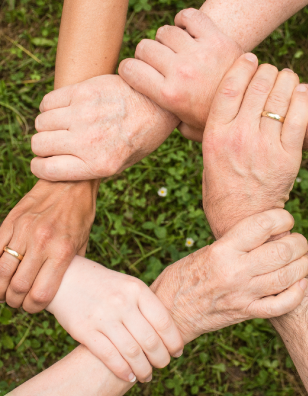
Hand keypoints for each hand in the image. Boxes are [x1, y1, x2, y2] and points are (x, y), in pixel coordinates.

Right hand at [0, 179, 97, 312]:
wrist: (70, 183)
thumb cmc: (80, 214)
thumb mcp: (82, 242)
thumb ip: (69, 265)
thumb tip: (58, 287)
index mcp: (63, 252)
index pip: (41, 294)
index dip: (33, 307)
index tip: (33, 306)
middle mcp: (42, 243)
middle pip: (18, 287)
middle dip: (15, 301)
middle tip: (17, 300)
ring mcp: (24, 231)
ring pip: (1, 272)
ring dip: (0, 287)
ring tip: (5, 290)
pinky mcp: (11, 221)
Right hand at [31, 75, 178, 180]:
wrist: (158, 105)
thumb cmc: (140, 137)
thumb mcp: (122, 164)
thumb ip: (90, 168)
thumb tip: (59, 168)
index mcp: (99, 165)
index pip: (46, 170)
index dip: (40, 167)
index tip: (43, 163)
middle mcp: (88, 141)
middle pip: (39, 144)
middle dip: (43, 147)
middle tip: (56, 143)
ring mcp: (84, 114)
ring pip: (41, 123)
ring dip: (47, 126)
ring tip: (63, 126)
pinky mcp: (83, 91)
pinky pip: (48, 101)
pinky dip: (50, 107)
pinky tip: (64, 110)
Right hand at [47, 256, 183, 382]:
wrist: (67, 277)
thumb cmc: (104, 284)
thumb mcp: (127, 285)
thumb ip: (145, 304)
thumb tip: (168, 333)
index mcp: (136, 288)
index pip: (163, 321)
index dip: (174, 341)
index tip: (177, 351)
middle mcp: (122, 302)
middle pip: (150, 340)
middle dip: (161, 358)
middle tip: (163, 365)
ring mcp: (103, 316)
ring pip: (132, 352)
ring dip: (144, 369)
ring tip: (147, 375)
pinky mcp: (85, 330)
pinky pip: (110, 357)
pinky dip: (123, 371)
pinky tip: (129, 376)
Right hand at [118, 8, 242, 141]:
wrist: (250, 106)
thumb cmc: (213, 119)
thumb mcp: (186, 128)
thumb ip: (167, 121)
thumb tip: (152, 116)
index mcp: (169, 96)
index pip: (129, 69)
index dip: (128, 69)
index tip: (134, 72)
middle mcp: (180, 72)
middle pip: (144, 47)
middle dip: (146, 55)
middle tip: (157, 63)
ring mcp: (199, 53)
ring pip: (165, 32)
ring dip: (166, 40)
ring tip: (175, 51)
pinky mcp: (216, 39)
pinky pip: (189, 17)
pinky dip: (184, 21)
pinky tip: (186, 32)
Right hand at [151, 209, 307, 343]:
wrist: (170, 312)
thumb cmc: (182, 277)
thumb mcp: (204, 252)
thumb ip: (233, 244)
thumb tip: (262, 235)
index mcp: (222, 250)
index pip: (262, 225)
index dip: (281, 218)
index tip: (285, 219)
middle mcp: (235, 271)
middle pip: (282, 251)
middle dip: (299, 242)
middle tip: (298, 241)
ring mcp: (243, 294)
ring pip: (287, 276)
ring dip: (303, 265)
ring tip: (303, 258)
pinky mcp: (246, 313)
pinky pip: (281, 305)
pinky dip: (297, 293)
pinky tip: (301, 283)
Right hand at [202, 54, 307, 237]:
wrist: (240, 218)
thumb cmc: (221, 187)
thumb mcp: (207, 156)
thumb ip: (217, 128)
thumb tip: (229, 100)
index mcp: (215, 135)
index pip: (230, 87)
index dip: (243, 66)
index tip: (250, 58)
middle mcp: (239, 136)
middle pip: (258, 86)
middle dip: (267, 72)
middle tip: (270, 73)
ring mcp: (264, 146)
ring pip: (281, 96)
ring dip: (287, 80)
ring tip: (286, 80)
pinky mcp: (287, 157)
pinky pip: (300, 117)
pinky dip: (303, 99)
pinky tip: (301, 93)